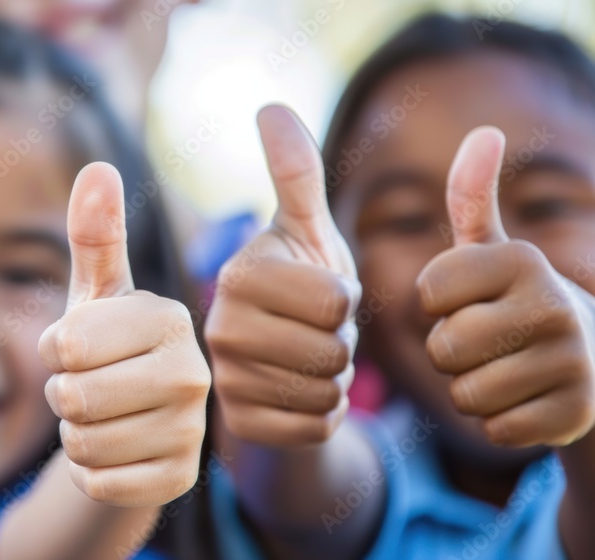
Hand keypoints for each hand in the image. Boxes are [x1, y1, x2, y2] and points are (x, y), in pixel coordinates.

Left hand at [39, 162, 210, 506]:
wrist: (135, 423)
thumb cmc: (109, 348)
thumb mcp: (96, 294)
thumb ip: (96, 235)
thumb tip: (99, 166)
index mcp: (170, 318)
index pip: (67, 344)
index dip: (56, 350)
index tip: (80, 348)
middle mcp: (194, 373)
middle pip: (73, 396)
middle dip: (63, 396)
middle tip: (91, 386)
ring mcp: (192, 431)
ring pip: (82, 443)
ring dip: (75, 434)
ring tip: (104, 416)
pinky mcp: (179, 480)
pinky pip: (97, 482)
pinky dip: (90, 472)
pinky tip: (115, 452)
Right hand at [206, 105, 359, 445]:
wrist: (281, 355)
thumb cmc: (302, 282)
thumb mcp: (307, 228)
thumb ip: (296, 172)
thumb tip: (271, 106)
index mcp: (238, 276)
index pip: (334, 302)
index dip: (345, 300)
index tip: (319, 294)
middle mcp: (219, 330)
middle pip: (332, 350)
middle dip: (343, 342)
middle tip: (317, 331)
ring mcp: (226, 383)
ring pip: (325, 392)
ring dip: (336, 377)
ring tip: (310, 359)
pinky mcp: (241, 426)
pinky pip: (315, 427)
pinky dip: (324, 413)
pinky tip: (300, 393)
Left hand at [418, 127, 594, 446]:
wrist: (594, 357)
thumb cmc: (516, 298)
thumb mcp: (492, 249)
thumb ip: (471, 197)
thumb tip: (483, 131)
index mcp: (522, 260)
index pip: (429, 293)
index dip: (437, 304)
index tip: (469, 298)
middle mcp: (553, 305)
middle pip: (444, 347)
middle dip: (449, 350)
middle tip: (485, 339)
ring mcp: (571, 362)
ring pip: (465, 393)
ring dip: (471, 387)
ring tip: (504, 366)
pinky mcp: (575, 414)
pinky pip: (494, 429)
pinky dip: (498, 421)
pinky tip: (524, 398)